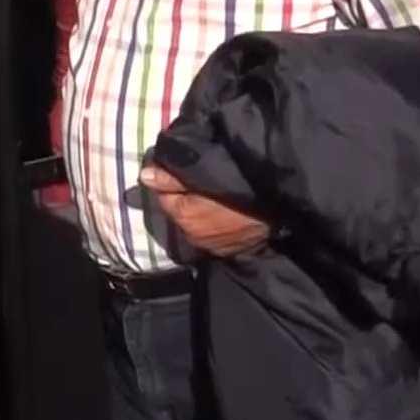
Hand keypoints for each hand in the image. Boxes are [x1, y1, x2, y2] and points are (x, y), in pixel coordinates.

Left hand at [139, 165, 269, 257]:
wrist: (276, 210)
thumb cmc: (239, 189)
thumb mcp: (203, 176)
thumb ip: (171, 178)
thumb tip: (143, 175)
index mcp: (182, 215)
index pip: (163, 195)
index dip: (171, 180)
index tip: (184, 169)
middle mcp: (190, 235)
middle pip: (178, 210)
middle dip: (184, 196)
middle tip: (200, 180)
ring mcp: (208, 246)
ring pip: (193, 221)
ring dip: (198, 210)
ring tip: (214, 195)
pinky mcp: (224, 250)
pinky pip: (210, 231)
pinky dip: (212, 221)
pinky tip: (225, 211)